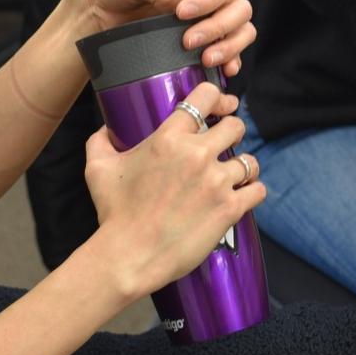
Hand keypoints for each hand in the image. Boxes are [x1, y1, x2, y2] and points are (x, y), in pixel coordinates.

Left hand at [62, 0, 255, 76]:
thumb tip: (181, 2)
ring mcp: (210, 16)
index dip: (209, 0)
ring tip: (206, 59)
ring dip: (229, 47)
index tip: (181, 13)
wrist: (97, 9)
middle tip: (189, 42)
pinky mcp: (205, 40)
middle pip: (239, 9)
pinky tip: (220, 71)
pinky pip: (231, 51)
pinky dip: (230, 61)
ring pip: (241, 30)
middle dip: (219, 27)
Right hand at [81, 80, 263, 299]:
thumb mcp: (98, 170)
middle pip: (235, 126)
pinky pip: (257, 189)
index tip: (219, 107)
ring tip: (233, 176)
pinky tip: (243, 195)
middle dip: (231, 134)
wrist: (129, 257)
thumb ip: (100, 141)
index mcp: (169, 139)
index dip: (217, 99)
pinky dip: (252, 192)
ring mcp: (216, 181)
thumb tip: (105, 128)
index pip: (205, 98)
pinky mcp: (229, 208)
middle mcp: (197, 155)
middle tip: (225, 146)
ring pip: (249, 161)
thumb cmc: (113, 214)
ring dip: (243, 167)